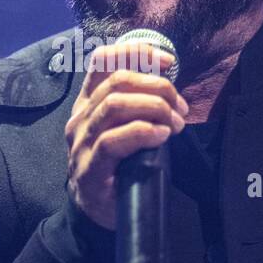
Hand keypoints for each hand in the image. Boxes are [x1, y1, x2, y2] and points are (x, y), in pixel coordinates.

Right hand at [64, 42, 188, 229]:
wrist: (96, 211)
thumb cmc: (117, 165)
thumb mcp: (126, 127)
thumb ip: (139, 106)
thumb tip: (170, 87)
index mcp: (89, 101)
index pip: (103, 60)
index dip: (136, 52)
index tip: (168, 61)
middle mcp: (81, 116)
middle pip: (118, 81)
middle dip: (157, 87)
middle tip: (181, 108)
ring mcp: (82, 141)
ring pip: (115, 105)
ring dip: (153, 108)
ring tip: (175, 124)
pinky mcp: (89, 166)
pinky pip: (113, 140)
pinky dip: (143, 132)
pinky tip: (161, 136)